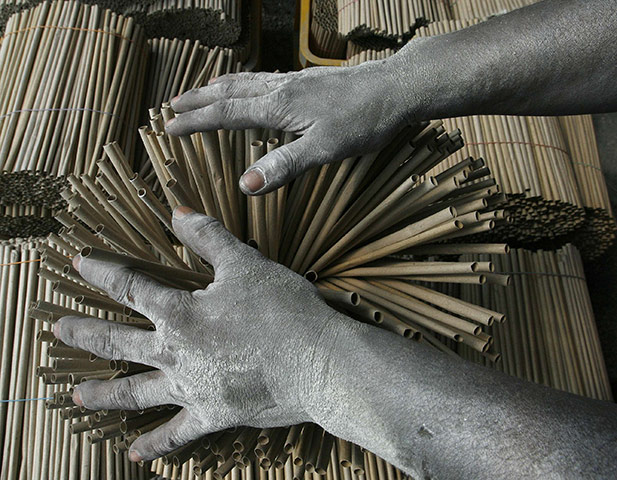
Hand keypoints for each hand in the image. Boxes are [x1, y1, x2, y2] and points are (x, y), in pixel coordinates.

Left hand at [54, 207, 354, 461]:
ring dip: (103, 395)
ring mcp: (191, 389)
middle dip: (85, 334)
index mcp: (181, 314)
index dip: (103, 272)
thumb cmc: (284, 310)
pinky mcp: (212, 414)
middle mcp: (176, 354)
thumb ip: (208, 237)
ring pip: (135, 393)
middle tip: (57, 330)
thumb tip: (177, 211)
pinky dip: (154, 445)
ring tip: (76, 398)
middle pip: (118, 343)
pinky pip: (176, 435)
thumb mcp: (246, 265)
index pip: (131, 288)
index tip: (80, 264)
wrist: (319, 362)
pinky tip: (134, 454)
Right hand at [166, 60, 411, 194]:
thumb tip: (245, 186)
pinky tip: (253, 87)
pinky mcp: (308, 80)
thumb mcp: (324, 149)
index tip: (169, 125)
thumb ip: (284, 166)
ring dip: (219, 87)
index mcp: (279, 106)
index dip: (196, 121)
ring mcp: (295, 81)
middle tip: (172, 103)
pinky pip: (264, 77)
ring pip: (246, 80)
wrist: (395, 88)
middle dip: (198, 98)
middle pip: (229, 90)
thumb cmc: (364, 119)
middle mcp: (281, 88)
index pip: (226, 113)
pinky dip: (245, 82)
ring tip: (202, 90)